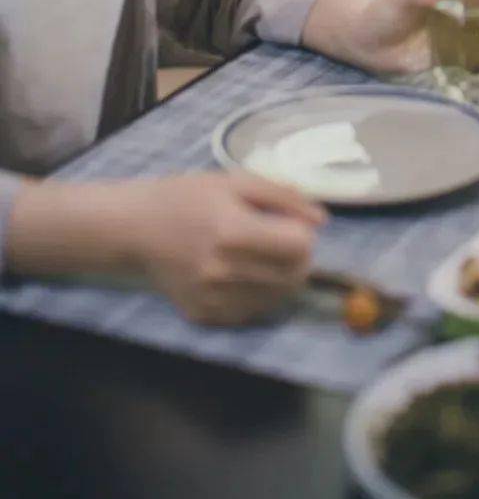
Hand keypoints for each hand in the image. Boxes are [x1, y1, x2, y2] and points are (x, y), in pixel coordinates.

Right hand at [124, 172, 324, 325]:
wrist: (137, 228)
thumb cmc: (188, 197)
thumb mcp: (236, 182)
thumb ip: (283, 198)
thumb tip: (322, 221)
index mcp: (232, 231)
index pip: (299, 247)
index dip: (303, 234)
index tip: (291, 224)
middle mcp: (222, 271)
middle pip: (294, 276)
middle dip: (299, 258)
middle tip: (281, 240)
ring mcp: (212, 298)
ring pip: (277, 298)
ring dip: (281, 277)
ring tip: (261, 256)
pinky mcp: (204, 316)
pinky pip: (252, 312)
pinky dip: (258, 295)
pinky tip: (242, 273)